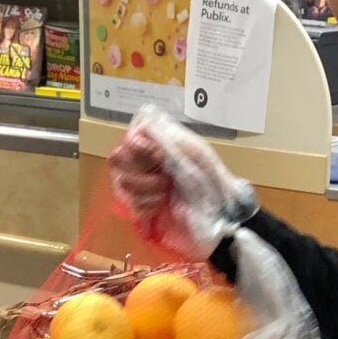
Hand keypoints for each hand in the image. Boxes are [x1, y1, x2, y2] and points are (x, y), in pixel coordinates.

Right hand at [105, 107, 256, 258]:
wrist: (219, 213)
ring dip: (145, 189)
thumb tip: (143, 125)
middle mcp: (145, 163)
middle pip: (118, 160)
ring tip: (166, 193)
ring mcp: (141, 186)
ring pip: (122, 183)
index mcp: (158, 146)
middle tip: (164, 179)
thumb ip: (168, 138)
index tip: (158, 156)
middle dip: (140, 172)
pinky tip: (160, 206)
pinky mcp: (142, 208)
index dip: (137, 148)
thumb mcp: (195, 152)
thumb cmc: (211, 179)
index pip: (128, 140)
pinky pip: (130, 204)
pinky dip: (145, 206)